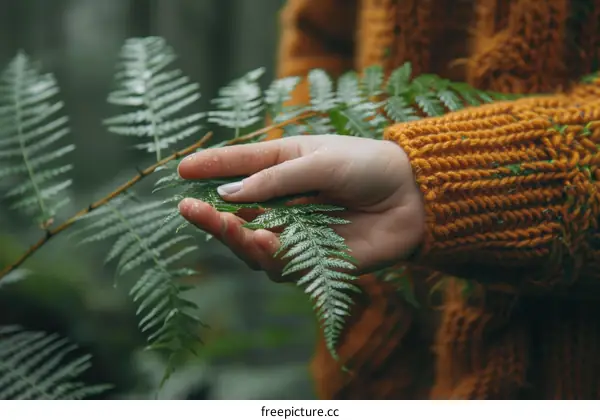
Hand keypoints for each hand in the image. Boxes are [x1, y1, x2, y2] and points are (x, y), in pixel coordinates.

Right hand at [177, 134, 424, 281]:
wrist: (412, 198)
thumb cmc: (368, 166)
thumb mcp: (319, 160)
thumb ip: (275, 180)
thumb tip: (228, 194)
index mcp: (282, 167)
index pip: (236, 168)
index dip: (208, 169)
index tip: (180, 170)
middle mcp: (282, 202)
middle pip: (235, 214)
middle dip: (211, 215)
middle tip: (188, 208)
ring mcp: (294, 233)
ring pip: (251, 244)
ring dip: (236, 237)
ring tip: (227, 225)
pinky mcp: (311, 260)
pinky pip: (279, 264)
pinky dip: (269, 255)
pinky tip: (266, 242)